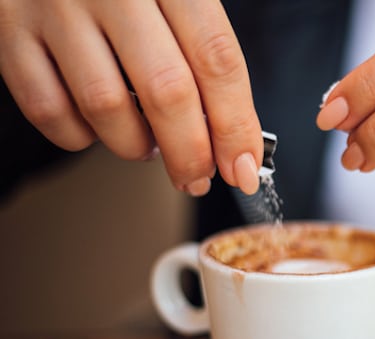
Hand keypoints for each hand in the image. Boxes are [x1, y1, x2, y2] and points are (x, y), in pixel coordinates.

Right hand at [0, 0, 262, 195]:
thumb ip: (205, 57)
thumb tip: (235, 143)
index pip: (217, 59)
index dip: (235, 125)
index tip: (244, 169)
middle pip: (168, 90)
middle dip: (190, 153)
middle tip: (197, 178)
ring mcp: (53, 6)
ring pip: (106, 106)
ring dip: (135, 145)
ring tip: (147, 144)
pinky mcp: (9, 31)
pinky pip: (48, 109)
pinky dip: (79, 136)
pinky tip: (96, 126)